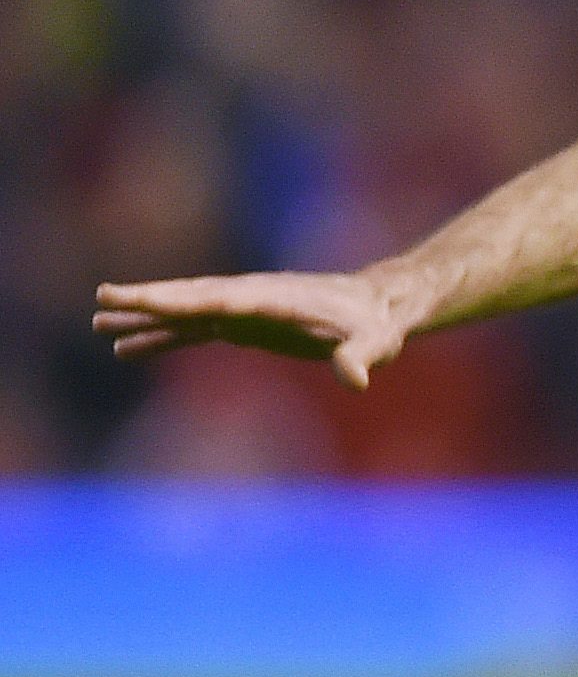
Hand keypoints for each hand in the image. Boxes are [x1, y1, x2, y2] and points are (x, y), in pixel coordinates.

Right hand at [93, 270, 410, 387]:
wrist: (380, 308)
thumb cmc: (377, 325)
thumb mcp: (375, 343)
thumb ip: (360, 357)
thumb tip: (357, 379)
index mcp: (272, 299)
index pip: (215, 299)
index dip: (176, 299)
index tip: (138, 297)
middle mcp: (250, 299)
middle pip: (190, 298)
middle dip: (147, 300)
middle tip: (102, 298)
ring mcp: (244, 310)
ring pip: (184, 313)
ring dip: (144, 318)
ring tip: (99, 324)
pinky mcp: (243, 324)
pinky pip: (193, 329)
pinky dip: (162, 337)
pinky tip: (129, 348)